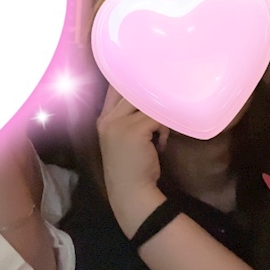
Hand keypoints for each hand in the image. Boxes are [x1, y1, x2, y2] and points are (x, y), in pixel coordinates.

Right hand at [96, 86, 169, 235]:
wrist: (131, 192)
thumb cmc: (131, 167)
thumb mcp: (124, 138)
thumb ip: (130, 118)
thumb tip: (151, 98)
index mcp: (103, 119)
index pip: (114, 88)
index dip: (130, 79)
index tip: (147, 76)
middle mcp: (107, 118)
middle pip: (131, 90)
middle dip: (151, 93)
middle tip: (166, 93)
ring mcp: (119, 123)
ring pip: (148, 103)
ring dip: (160, 116)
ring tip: (160, 133)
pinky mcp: (135, 130)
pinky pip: (158, 117)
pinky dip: (164, 129)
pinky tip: (161, 144)